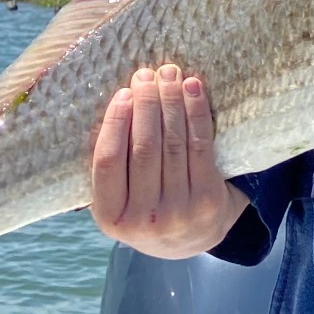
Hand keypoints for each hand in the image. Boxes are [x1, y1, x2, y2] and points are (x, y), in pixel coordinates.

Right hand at [88, 64, 249, 258]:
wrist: (193, 239)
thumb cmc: (148, 206)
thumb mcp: (119, 198)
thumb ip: (110, 166)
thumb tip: (106, 110)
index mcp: (110, 218)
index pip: (108, 161)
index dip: (115, 123)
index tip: (123, 93)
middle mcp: (143, 220)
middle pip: (143, 149)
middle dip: (146, 105)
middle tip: (147, 74)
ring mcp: (178, 212)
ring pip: (173, 144)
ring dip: (171, 102)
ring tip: (169, 74)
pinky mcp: (208, 201)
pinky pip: (200, 147)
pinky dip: (196, 113)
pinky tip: (193, 90)